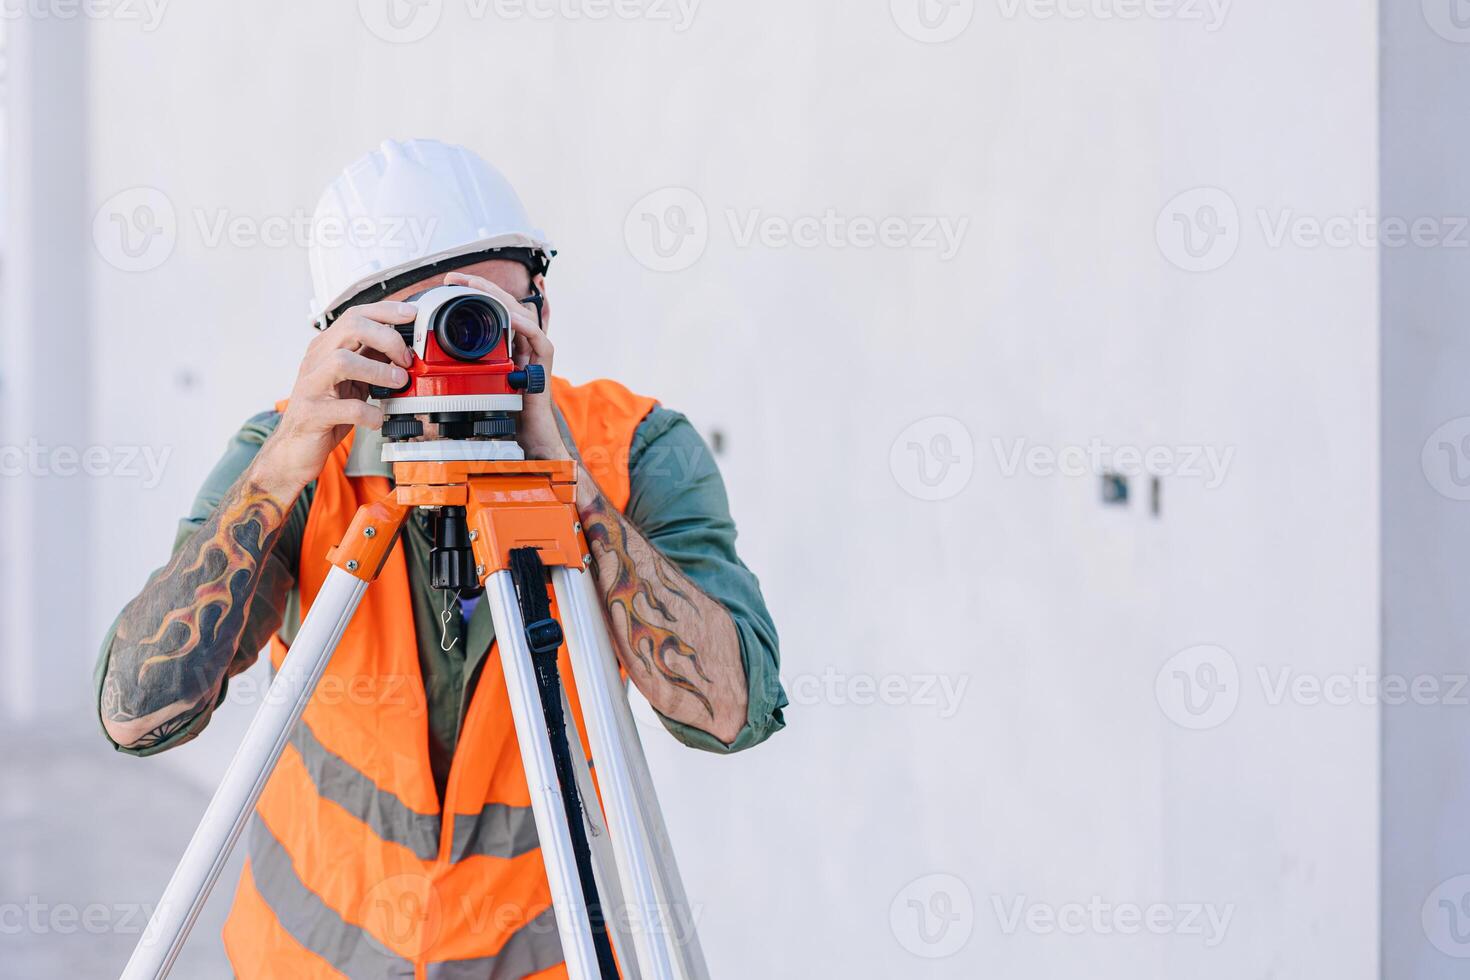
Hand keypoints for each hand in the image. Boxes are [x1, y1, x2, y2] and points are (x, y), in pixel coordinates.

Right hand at [255, 301, 416, 496]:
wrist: (295, 449)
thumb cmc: (326, 413)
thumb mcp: (352, 381)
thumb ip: (371, 362)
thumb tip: (403, 347)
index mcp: (326, 348)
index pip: (355, 315)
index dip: (385, 311)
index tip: (411, 315)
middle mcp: (316, 361)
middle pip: (350, 328)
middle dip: (386, 337)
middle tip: (406, 358)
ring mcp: (312, 386)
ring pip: (343, 361)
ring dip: (378, 370)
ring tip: (398, 383)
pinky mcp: (312, 413)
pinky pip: (345, 407)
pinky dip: (369, 412)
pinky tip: (377, 418)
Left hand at [442, 271, 566, 459]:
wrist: (526, 432)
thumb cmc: (504, 409)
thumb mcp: (476, 383)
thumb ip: (463, 366)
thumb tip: (430, 358)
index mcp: (506, 343)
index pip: (491, 308)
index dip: (473, 293)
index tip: (450, 283)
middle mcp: (520, 341)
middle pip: (505, 304)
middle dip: (482, 287)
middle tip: (459, 279)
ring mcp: (533, 348)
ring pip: (520, 312)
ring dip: (499, 297)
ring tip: (479, 288)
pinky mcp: (545, 360)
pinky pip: (537, 337)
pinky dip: (524, 325)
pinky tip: (511, 317)